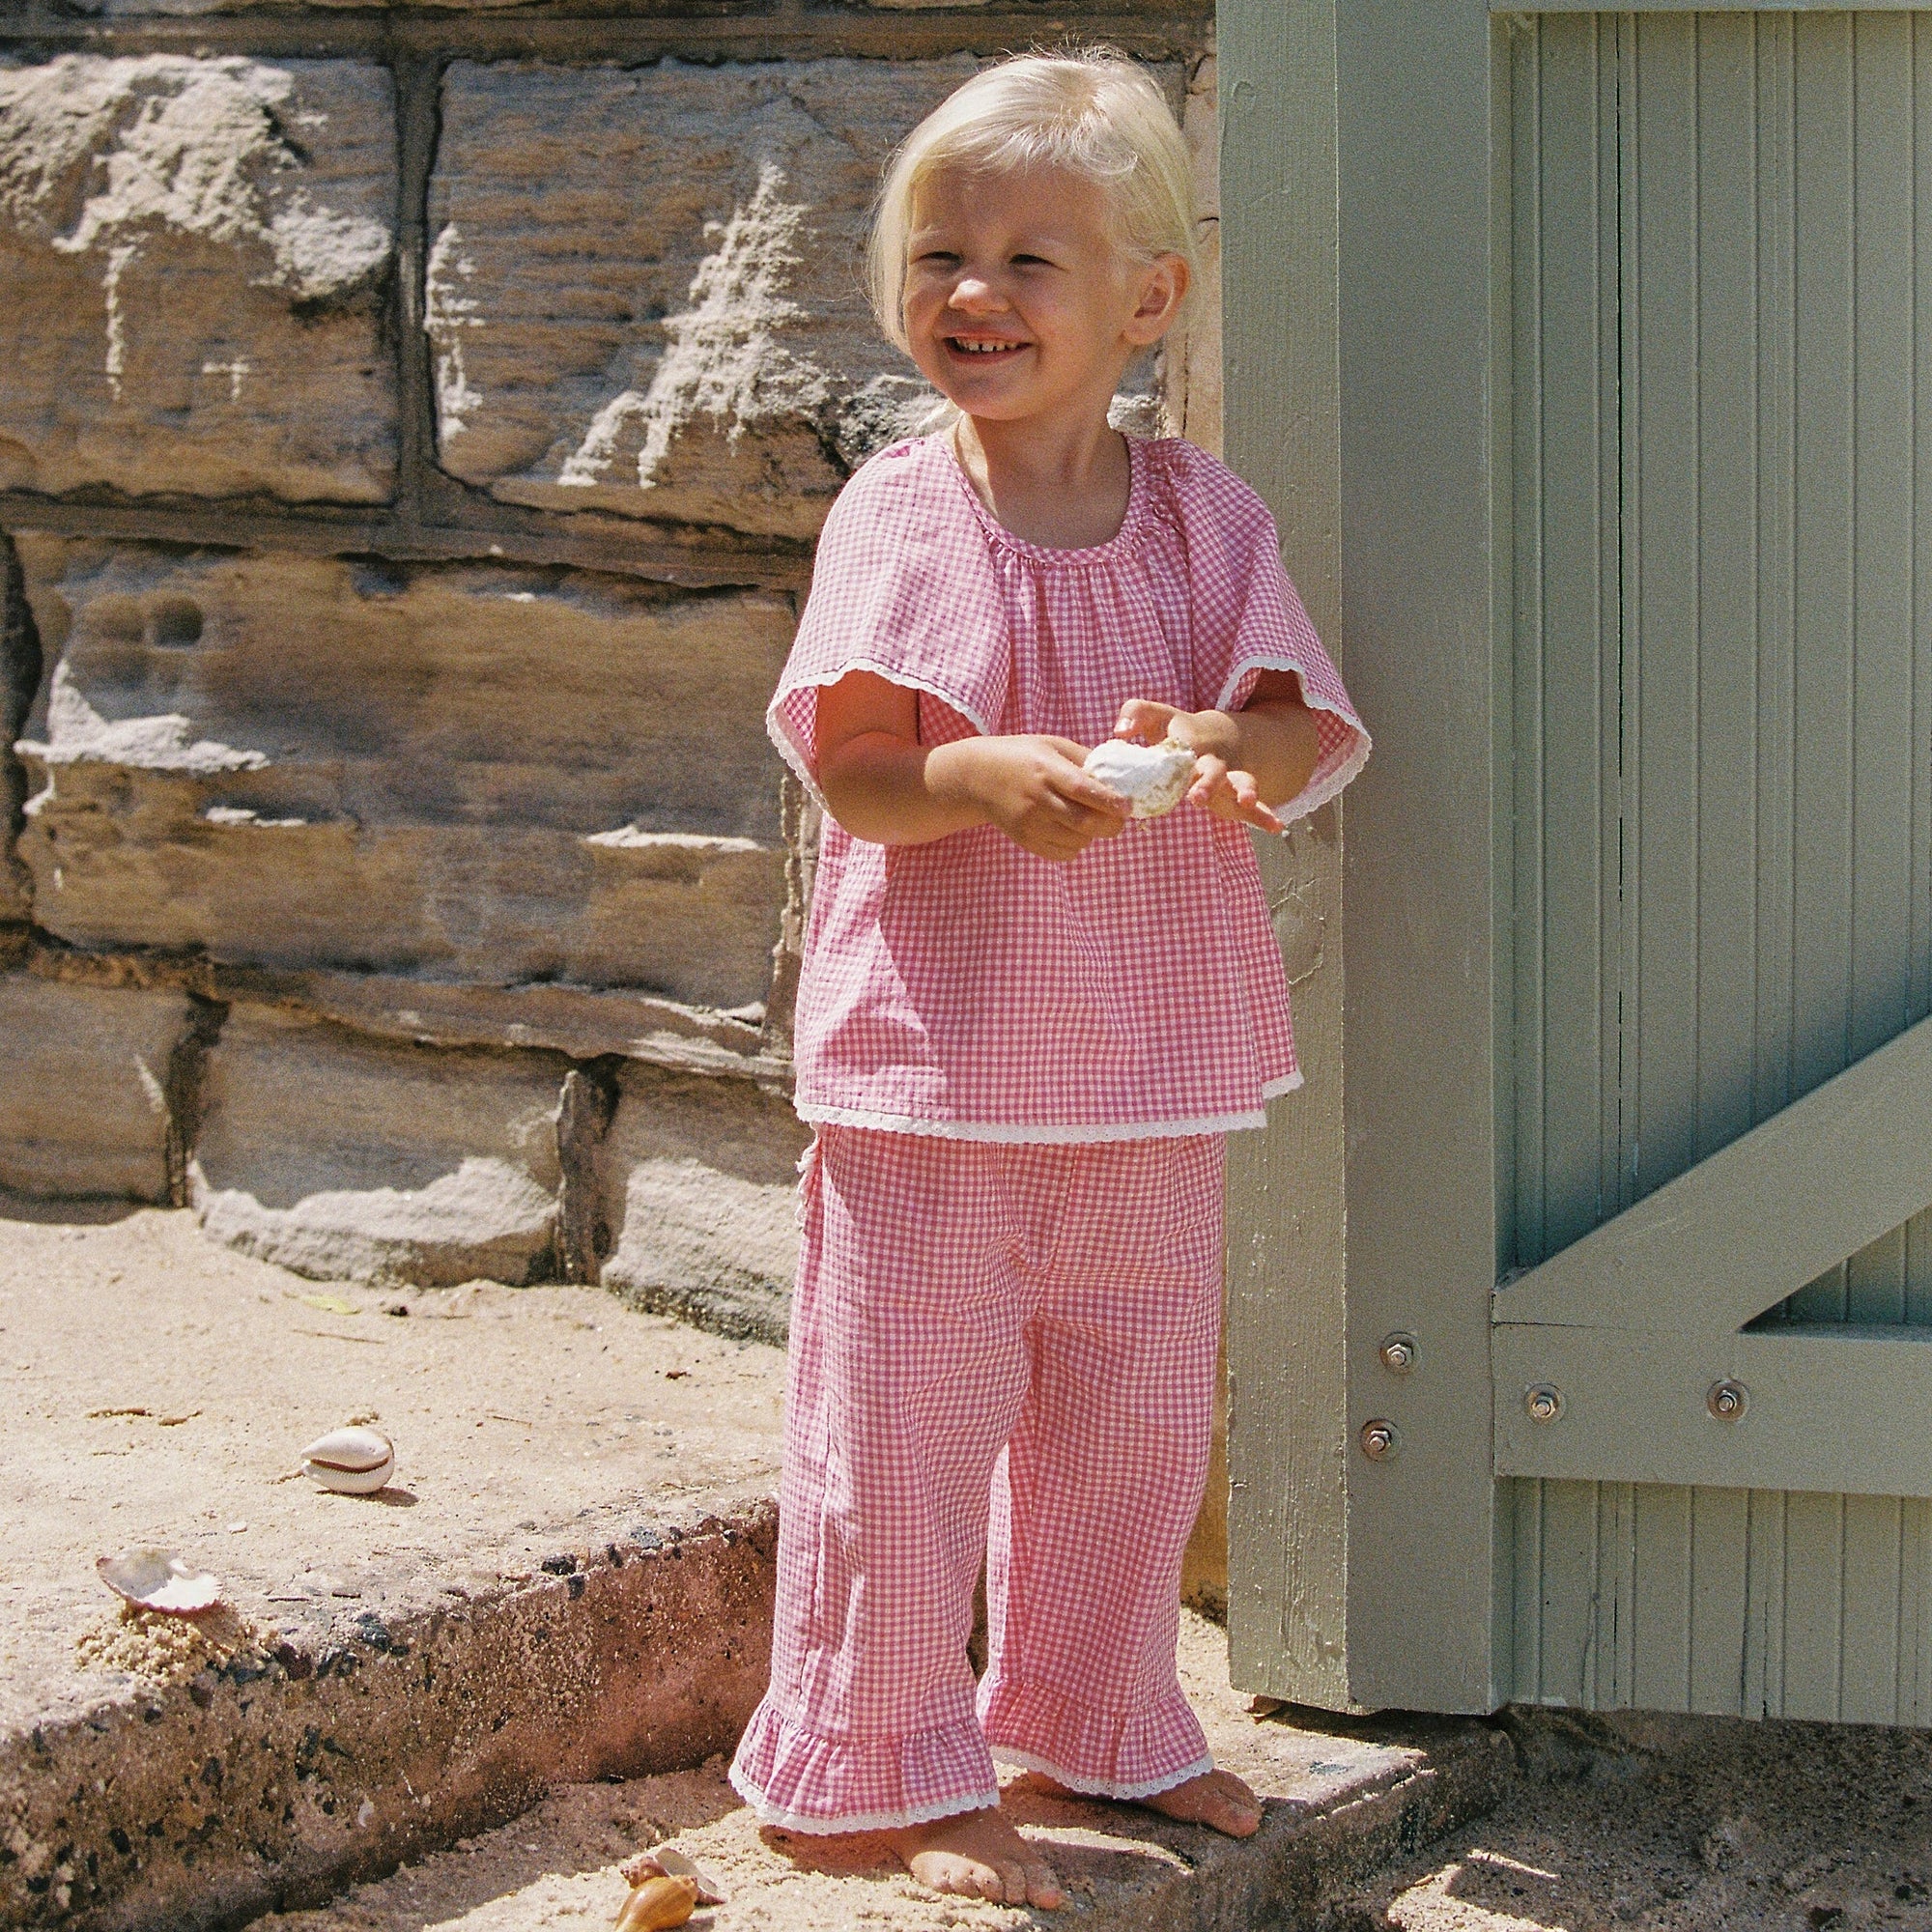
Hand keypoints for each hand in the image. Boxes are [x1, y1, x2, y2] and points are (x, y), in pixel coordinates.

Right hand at [939, 733, 1132, 861]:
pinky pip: (1064, 853)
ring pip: (1078, 841)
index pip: (1081, 789)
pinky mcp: (1025, 840)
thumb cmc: (1022, 757)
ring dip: (1094, 833)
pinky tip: (1072, 829)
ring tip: (1090, 817)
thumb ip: (1084, 758)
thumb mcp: (1051, 745)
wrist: (978, 777)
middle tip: (1120, 817)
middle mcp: (1037, 799)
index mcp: (1045, 770)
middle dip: (1111, 824)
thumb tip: (1119, 774)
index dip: (1108, 801)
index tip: (1128, 806)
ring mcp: (1029, 823)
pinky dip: (1077, 845)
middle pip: (1083, 822)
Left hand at [1113, 700, 1286, 836]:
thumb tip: (1118, 733)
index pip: (1179, 738)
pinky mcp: (1238, 792)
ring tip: (1245, 801)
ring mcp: (1229, 774)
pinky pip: (1256, 806)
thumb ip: (1135, 716)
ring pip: (1240, 782)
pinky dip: (1265, 816)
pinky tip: (1276, 827)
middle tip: (1196, 798)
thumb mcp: (1157, 717)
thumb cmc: (1178, 730)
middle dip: (1207, 781)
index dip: (1171, 743)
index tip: (1156, 753)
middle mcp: (1212, 756)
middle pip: (1212, 767)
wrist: (1223, 735)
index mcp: (1190, 739)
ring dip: (1244, 791)